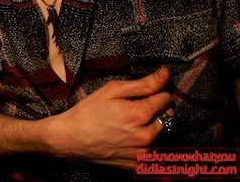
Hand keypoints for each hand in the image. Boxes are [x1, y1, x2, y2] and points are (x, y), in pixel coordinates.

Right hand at [46, 67, 172, 168]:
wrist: (71, 138)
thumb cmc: (88, 111)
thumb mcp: (112, 90)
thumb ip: (142, 83)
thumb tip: (165, 74)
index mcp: (140, 114)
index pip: (166, 99)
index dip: (158, 92)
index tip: (148, 92)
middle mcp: (146, 135)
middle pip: (168, 117)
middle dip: (158, 109)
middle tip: (139, 106)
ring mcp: (142, 152)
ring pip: (163, 134)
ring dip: (154, 125)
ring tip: (133, 122)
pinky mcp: (138, 164)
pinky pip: (153, 150)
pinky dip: (147, 142)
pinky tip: (130, 136)